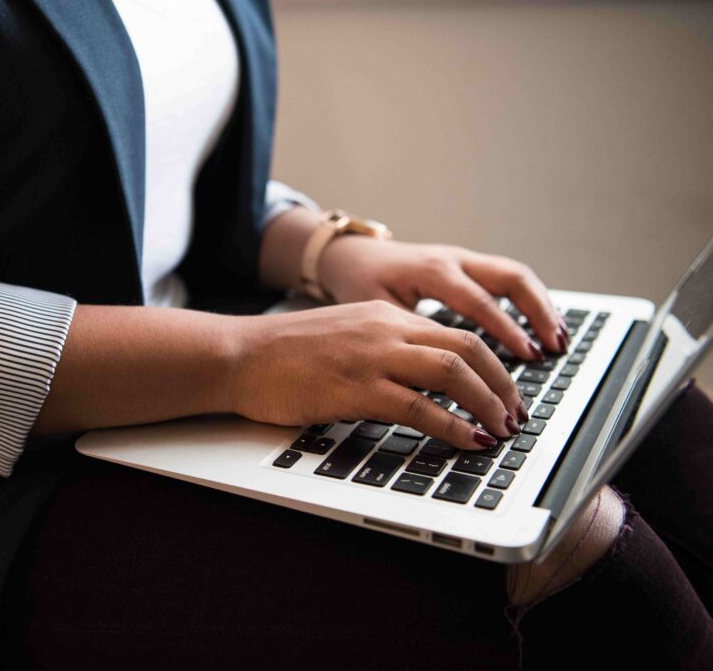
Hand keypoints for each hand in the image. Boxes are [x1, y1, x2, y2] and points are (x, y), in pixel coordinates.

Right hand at [230, 300, 528, 449]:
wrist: (239, 355)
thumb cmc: (283, 353)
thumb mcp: (344, 337)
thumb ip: (383, 349)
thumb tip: (421, 382)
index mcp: (385, 316)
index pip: (457, 334)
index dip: (493, 365)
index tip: (505, 392)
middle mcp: (386, 330)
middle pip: (468, 348)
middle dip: (503, 384)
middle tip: (516, 414)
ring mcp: (372, 358)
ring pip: (453, 372)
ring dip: (488, 403)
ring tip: (502, 430)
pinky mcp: (356, 389)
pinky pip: (420, 407)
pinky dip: (453, 427)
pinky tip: (469, 441)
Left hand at [319, 236, 568, 361]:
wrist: (351, 256)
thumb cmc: (360, 285)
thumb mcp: (377, 311)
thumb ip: (409, 337)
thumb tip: (437, 375)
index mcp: (431, 271)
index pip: (480, 302)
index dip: (506, 330)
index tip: (528, 356)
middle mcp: (453, 260)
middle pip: (511, 278)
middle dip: (538, 313)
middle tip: (555, 347)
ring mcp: (463, 259)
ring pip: (515, 275)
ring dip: (541, 306)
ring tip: (559, 340)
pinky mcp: (467, 265)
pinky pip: (507, 278)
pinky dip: (529, 301)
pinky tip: (542, 326)